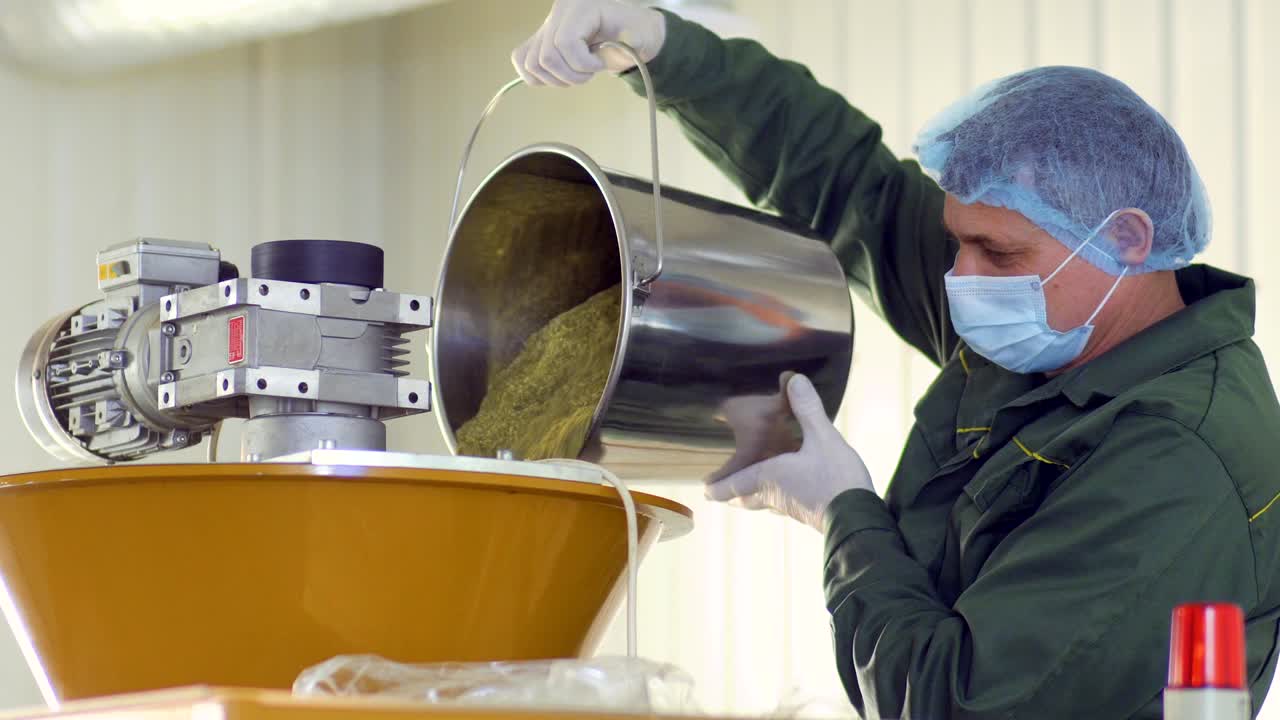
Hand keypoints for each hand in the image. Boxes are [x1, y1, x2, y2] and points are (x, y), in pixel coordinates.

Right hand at [511, 0, 667, 86]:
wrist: (629, 31)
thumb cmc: (636, 34)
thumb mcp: (643, 39)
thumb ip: (631, 45)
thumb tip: (618, 47)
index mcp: (582, 7)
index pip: (565, 42)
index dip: (582, 64)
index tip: (600, 65)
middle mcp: (558, 12)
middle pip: (546, 57)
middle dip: (570, 75)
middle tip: (589, 73)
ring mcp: (546, 25)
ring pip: (531, 62)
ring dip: (555, 79)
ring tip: (577, 73)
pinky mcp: (539, 38)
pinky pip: (522, 60)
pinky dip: (538, 76)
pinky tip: (560, 75)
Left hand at [705, 374, 873, 530]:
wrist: (859, 518)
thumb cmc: (834, 478)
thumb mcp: (822, 437)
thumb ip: (807, 409)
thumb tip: (793, 380)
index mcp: (770, 477)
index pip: (735, 484)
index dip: (719, 487)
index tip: (705, 491)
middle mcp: (776, 496)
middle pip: (747, 499)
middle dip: (734, 494)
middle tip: (723, 492)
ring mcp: (793, 509)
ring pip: (766, 504)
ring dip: (755, 497)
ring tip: (752, 490)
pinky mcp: (810, 514)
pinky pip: (786, 506)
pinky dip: (778, 499)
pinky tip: (791, 492)